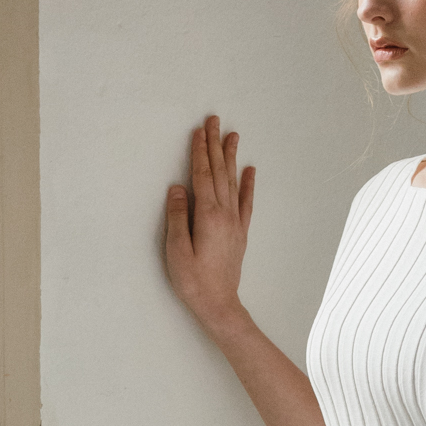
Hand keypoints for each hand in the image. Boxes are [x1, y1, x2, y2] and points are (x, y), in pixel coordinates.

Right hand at [163, 114, 255, 331]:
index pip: (202, 176)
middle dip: (215, 145)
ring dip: (231, 157)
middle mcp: (225, 214)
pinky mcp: (240, 232)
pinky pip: (246, 202)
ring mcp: (235, 223)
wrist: (219, 304)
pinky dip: (248, 184)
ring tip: (232, 135)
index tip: (198, 131)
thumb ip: (177, 217)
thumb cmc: (193, 281)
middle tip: (214, 120)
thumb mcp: (176, 250)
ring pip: (233, 182)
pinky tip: (250, 170)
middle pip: (219, 172)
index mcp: (208, 216)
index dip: (199, 152)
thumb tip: (177, 188)